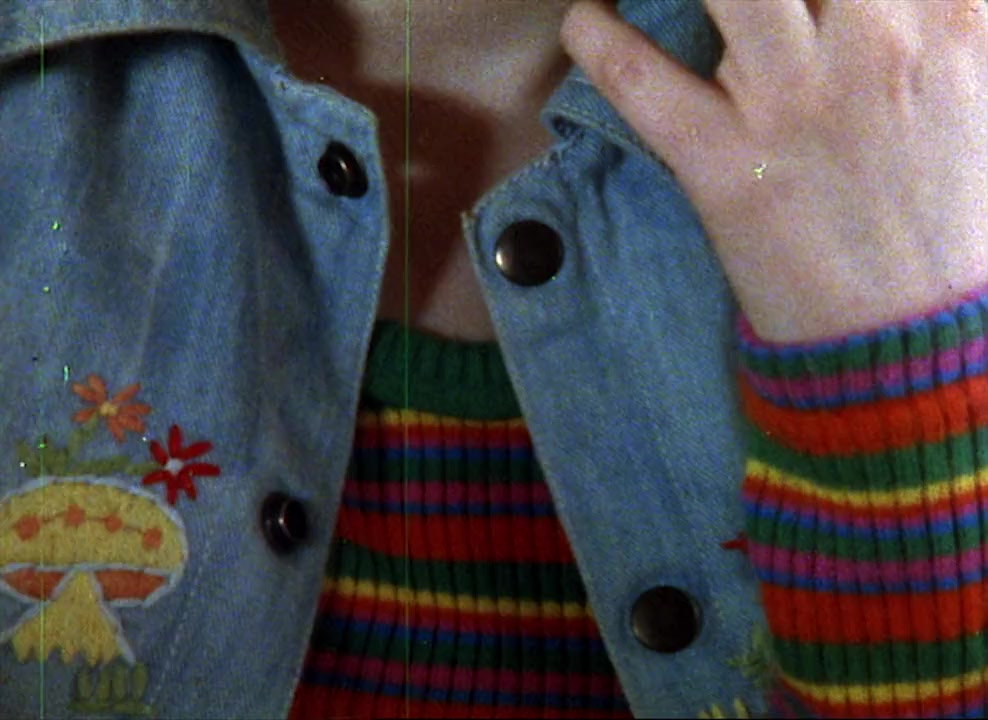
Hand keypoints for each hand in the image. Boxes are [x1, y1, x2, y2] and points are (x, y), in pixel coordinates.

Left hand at [561, 0, 987, 342]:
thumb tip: (877, 8)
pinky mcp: (721, 162)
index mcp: (948, 20)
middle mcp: (874, 43)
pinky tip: (586, 17)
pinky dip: (596, 38)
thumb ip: (922, 24)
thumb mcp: (967, 92)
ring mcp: (790, 104)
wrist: (903, 334)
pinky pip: (640, 79)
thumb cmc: (938, 217)